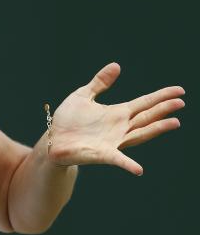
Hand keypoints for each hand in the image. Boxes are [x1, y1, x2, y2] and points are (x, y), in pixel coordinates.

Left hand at [48, 62, 184, 174]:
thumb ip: (99, 82)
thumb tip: (116, 65)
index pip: (144, 103)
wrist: (52, 140)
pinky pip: (118, 159)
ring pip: (140, 134)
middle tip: (181, 102)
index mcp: (117, 113)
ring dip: (157, 129)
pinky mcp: (103, 154)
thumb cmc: (67, 120)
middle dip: (163, 109)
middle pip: (147, 117)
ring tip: (174, 122)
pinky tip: (139, 169)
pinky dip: (128, 164)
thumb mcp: (83, 96)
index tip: (179, 91)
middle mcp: (120, 127)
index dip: (161, 96)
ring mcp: (114, 141)